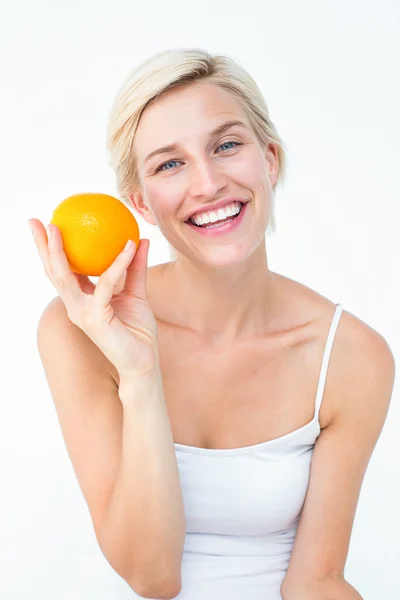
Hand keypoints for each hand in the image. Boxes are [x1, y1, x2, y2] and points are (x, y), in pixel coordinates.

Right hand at [30, 219, 159, 378]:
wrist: (143, 362)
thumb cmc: (138, 331)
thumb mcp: (136, 292)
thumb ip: (134, 267)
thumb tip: (140, 238)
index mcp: (82, 300)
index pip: (63, 270)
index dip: (52, 249)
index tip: (48, 224)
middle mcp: (76, 306)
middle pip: (54, 272)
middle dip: (42, 246)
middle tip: (36, 221)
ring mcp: (82, 313)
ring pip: (65, 277)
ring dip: (59, 251)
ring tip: (57, 228)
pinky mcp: (96, 318)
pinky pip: (106, 284)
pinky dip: (118, 263)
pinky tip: (129, 245)